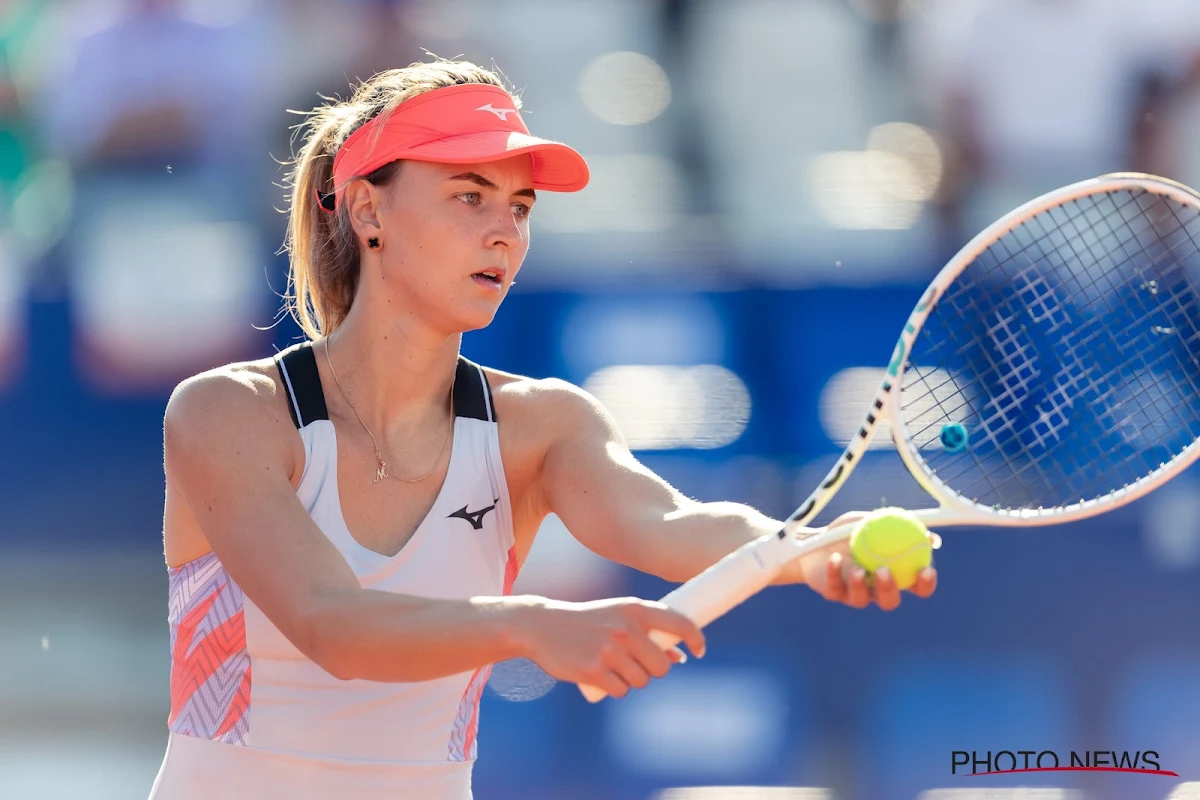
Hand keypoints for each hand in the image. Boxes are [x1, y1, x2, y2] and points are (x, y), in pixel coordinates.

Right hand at [513, 596, 705, 698]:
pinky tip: (601, 676)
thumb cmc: (586, 622)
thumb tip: (679, 657)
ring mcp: (610, 650)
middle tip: (636, 664)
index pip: (679, 622)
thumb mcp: (617, 617)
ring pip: (641, 681)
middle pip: (662, 666)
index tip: (700, 650)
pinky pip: (621, 691)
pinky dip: (614, 688)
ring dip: (631, 680)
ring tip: (612, 666)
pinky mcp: (594, 671)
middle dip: (653, 670)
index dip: (695, 637)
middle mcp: (626, 628)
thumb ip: (647, 633)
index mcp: (634, 609)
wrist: (542, 626)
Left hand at [781, 512, 938, 610]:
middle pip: (890, 601)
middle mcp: (875, 590)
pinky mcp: (833, 594)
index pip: (916, 587)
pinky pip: (835, 588)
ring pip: (862, 600)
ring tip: (858, 568)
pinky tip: (834, 558)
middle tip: (884, 570)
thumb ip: (897, 528)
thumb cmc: (848, 532)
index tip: (925, 569)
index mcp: (892, 575)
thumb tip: (929, 536)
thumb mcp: (872, 523)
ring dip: (861, 585)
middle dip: (889, 589)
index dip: (925, 584)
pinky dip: (834, 572)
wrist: (814, 539)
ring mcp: (854, 594)